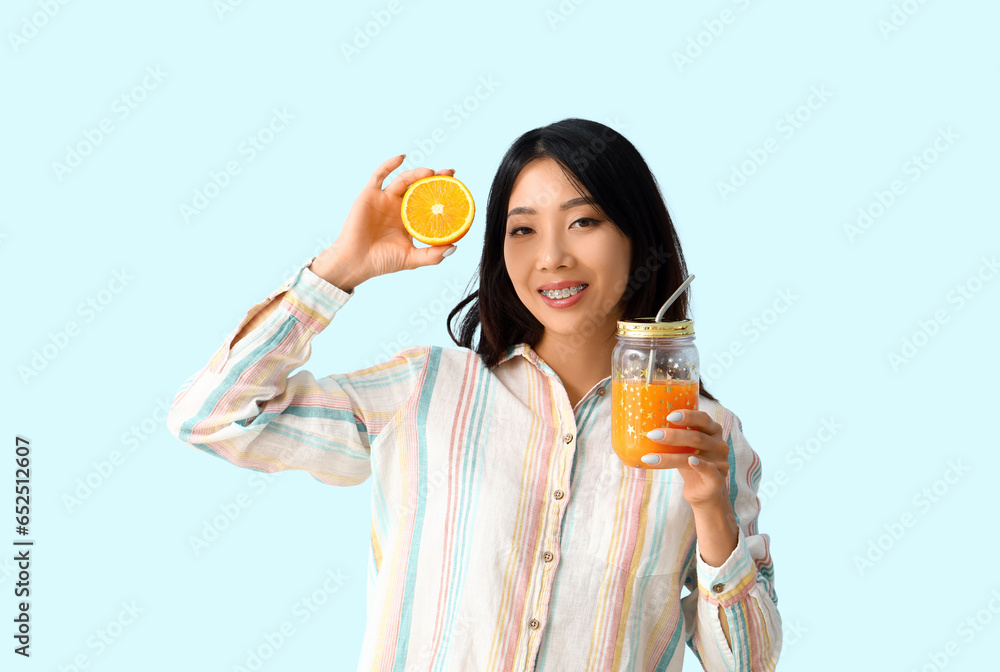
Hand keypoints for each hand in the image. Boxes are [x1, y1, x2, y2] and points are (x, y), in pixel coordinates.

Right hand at [315, 156, 458, 285]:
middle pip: (419, 187)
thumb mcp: (411, 259)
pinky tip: (402, 158)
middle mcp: (398, 207)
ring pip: (404, 180)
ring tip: (431, 172)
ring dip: (417, 173)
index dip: (442, 194)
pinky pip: (379, 175)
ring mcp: (384, 199)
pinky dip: (389, 164)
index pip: (429, 202)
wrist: (356, 262)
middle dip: (435, 179)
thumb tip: (454, 247)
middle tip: (450, 174)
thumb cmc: (382, 262)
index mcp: (410, 220)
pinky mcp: (370, 194)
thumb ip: (432, 255)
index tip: (458, 188)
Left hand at [639, 409, 729, 508]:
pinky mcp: (717, 479)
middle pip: (696, 436)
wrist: (704, 491)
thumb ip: (674, 436)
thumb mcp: (685, 446)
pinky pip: (708, 471)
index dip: (687, 415)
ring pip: (694, 455)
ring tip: (650, 457)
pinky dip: (699, 465)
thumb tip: (641, 426)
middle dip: (673, 435)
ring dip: (670, 456)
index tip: (668, 416)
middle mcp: (719, 444)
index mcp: (713, 431)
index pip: (702, 418)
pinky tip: (689, 462)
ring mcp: (720, 462)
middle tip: (652, 435)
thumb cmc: (690, 463)